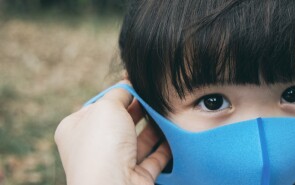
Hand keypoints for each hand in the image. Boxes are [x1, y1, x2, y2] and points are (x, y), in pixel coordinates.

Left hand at [55, 81, 170, 184]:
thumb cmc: (102, 147)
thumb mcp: (107, 107)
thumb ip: (119, 93)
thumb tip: (129, 85)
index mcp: (76, 129)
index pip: (99, 106)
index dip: (119, 94)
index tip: (138, 83)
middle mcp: (94, 148)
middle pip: (121, 122)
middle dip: (140, 109)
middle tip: (157, 96)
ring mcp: (116, 163)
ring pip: (139, 139)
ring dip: (155, 126)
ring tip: (169, 110)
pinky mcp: (136, 176)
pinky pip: (154, 157)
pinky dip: (165, 145)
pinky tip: (175, 131)